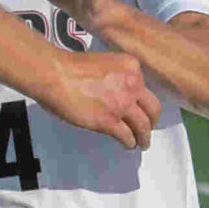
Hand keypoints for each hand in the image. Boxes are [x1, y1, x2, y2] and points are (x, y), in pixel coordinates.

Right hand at [36, 50, 160, 149]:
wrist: (55, 74)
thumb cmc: (69, 66)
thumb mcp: (104, 63)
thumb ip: (116, 77)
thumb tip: (114, 94)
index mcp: (131, 67)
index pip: (144, 88)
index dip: (142, 101)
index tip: (139, 108)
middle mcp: (133, 85)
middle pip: (153, 108)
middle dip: (152, 120)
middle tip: (148, 128)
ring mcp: (122, 104)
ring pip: (143, 126)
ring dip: (144, 137)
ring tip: (143, 143)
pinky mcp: (110, 121)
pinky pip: (127, 136)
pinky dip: (129, 142)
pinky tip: (128, 145)